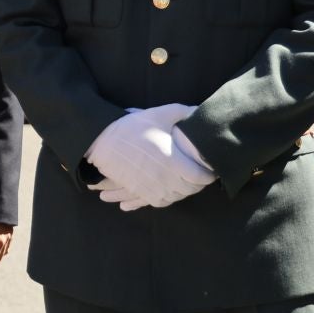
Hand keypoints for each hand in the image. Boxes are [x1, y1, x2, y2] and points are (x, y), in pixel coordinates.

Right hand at [85, 104, 211, 210]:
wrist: (102, 142)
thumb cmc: (131, 128)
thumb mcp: (158, 115)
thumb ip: (182, 112)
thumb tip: (199, 110)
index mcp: (172, 161)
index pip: (200, 177)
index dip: (208, 174)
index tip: (211, 168)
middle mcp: (164, 179)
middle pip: (190, 189)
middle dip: (198, 184)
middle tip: (201, 175)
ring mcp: (152, 188)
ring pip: (176, 197)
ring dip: (184, 192)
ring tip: (188, 183)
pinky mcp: (141, 193)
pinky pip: (161, 202)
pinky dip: (169, 199)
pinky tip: (171, 192)